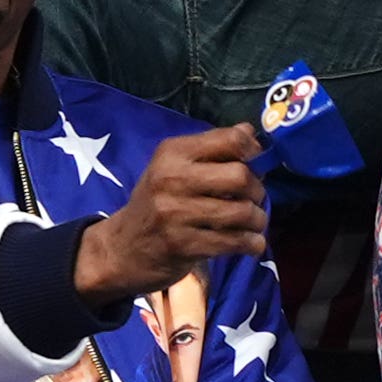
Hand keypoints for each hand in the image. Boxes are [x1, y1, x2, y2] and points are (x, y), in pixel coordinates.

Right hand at [74, 126, 266, 306]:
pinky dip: (251, 243)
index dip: (254, 151)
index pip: (230, 140)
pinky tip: (251, 244)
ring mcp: (175, 213)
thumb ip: (213, 149)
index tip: (257, 164)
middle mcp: (172, 178)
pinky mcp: (182, 245)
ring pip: (241, 212)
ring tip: (255, 223)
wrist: (123, 248)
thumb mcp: (174, 167)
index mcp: (173, 152)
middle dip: (258, 190)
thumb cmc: (156, 203)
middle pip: (240, 176)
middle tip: (255, 199)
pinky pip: (232, 242)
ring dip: (258, 220)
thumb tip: (251, 132)